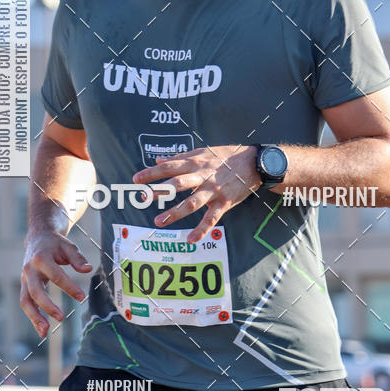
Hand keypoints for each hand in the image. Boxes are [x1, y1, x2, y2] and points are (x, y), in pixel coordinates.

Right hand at [20, 230, 91, 337]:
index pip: (56, 275)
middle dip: (47, 306)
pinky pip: (26, 304)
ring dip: (34, 317)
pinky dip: (32, 318)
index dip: (69, 287)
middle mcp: (29, 270)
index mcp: (41, 258)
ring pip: (26, 301)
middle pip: (35, 291)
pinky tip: (42, 331)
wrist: (38, 238)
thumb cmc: (55, 244)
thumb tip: (87, 269)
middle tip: (61, 317)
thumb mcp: (68, 246)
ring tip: (45, 332)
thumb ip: (77, 258)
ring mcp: (24, 279)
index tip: (82, 297)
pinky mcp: (24, 287)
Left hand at [132, 145, 260, 242]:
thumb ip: (179, 157)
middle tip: (143, 199)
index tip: (136, 179)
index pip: (169, 167)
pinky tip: (191, 239)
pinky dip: (201, 230)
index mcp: (195, 162)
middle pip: (178, 183)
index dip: (152, 172)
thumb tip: (158, 160)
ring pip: (192, 202)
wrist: (253, 163)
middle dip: (160, 191)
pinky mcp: (224, 202)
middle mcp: (202, 176)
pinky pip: (211, 218)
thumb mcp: (202, 151)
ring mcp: (213, 190)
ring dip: (175, 212)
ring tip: (158, 221)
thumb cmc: (225, 156)